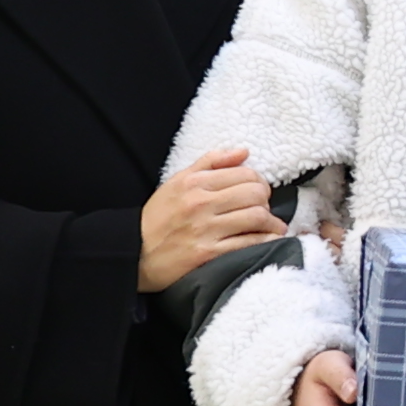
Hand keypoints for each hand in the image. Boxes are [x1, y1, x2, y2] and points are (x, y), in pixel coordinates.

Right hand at [138, 145, 280, 292]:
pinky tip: (269, 240)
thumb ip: (210, 163)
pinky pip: (249, 243)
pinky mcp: (208, 254)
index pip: (245, 174)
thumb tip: (244, 152)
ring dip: (271, 222)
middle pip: (255, 194)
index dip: (259, 182)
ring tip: (271, 225)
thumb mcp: (178, 182)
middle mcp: (201, 204)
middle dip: (266, 200)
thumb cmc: (158, 217)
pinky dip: (265, 241)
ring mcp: (205, 230)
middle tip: (264, 208)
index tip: (259, 191)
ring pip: (256, 217)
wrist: (134, 253)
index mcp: (194, 183)